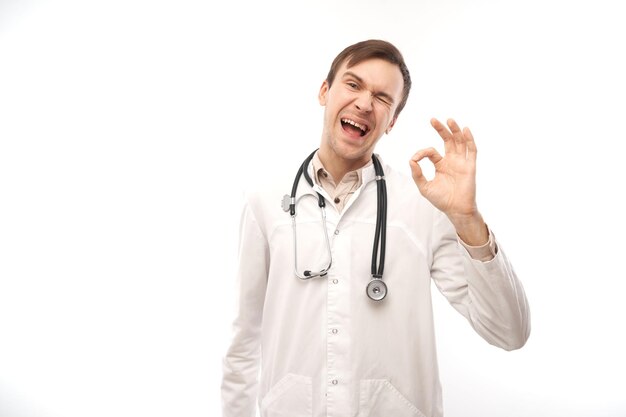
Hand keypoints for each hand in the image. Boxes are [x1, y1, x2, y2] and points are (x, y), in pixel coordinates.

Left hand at [409, 118, 487, 244]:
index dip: (422, 152)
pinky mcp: (470, 166)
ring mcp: (461, 162)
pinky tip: (465, 130)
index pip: (431, 152)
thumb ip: (417, 174)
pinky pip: (471, 150)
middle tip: (433, 120)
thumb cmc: (441, 200)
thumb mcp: (425, 187)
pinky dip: (469, 140)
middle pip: (447, 141)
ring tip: (449, 120)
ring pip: (459, 142)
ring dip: (455, 130)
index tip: (415, 158)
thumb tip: (411, 161)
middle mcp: (452, 161)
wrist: (455, 210)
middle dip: (441, 130)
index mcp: (441, 165)